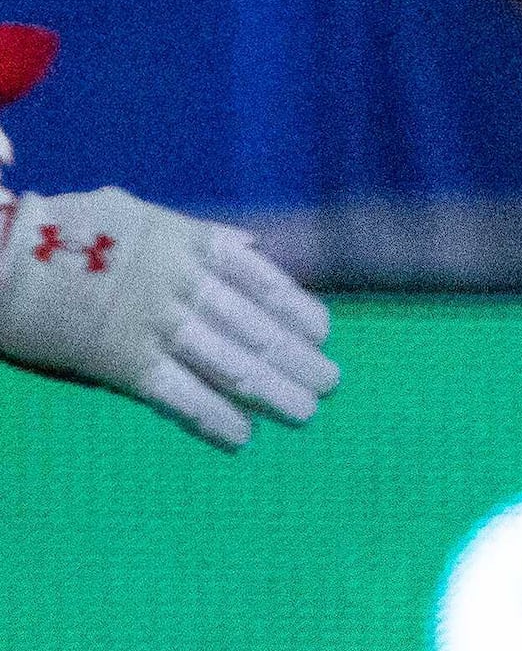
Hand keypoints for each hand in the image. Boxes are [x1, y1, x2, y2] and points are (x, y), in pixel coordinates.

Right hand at [0, 184, 337, 449]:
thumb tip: (250, 246)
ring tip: (303, 413)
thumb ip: (196, 235)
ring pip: (230, 363)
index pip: (260, 280)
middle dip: (296, 359)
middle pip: (255, 328)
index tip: (322, 331)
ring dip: (272, 392)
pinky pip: (180, 395)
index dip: (296, 309)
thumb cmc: (62, 230)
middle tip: (329, 383)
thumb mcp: (139, 213)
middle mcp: (181, 284)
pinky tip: (241, 437)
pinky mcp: (120, 361)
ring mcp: (154, 324)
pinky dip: (214, 418)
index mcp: (188, 243)